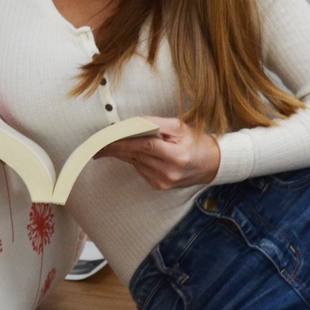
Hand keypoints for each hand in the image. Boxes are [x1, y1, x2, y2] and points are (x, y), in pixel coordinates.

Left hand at [96, 116, 219, 189]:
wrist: (212, 165)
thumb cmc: (196, 141)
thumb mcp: (180, 126)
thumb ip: (156, 123)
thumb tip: (132, 123)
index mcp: (176, 155)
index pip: (143, 146)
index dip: (122, 141)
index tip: (105, 138)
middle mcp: (169, 172)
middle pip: (135, 155)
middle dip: (115, 148)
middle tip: (96, 143)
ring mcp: (163, 181)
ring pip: (135, 162)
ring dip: (122, 153)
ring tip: (107, 145)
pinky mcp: (160, 186)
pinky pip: (140, 169)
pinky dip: (134, 159)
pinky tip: (131, 153)